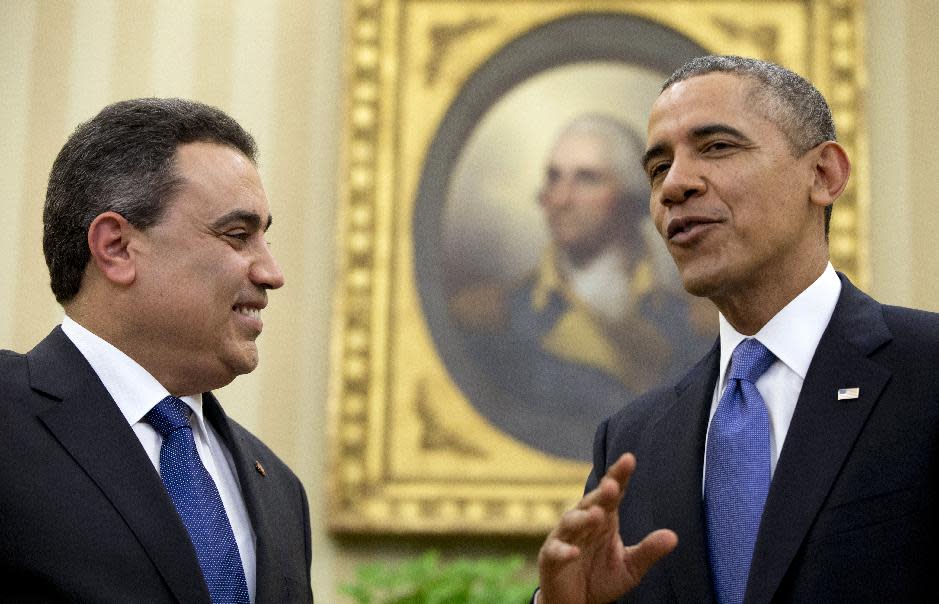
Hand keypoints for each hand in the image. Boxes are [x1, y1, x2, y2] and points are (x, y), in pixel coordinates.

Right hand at [536, 453, 677, 603]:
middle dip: (600, 494)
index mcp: (604, 518)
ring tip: (597, 515)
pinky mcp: (550, 558)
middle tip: (612, 486)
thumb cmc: (601, 578)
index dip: (619, 475)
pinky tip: (574, 552)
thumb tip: (674, 536)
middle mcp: (583, 522)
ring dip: (583, 517)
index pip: (612, 493)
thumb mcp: (630, 567)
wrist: (576, 603)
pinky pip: (555, 551)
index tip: (629, 459)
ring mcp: (564, 538)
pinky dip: (563, 551)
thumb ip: (648, 551)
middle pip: (591, 502)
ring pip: (571, 521)